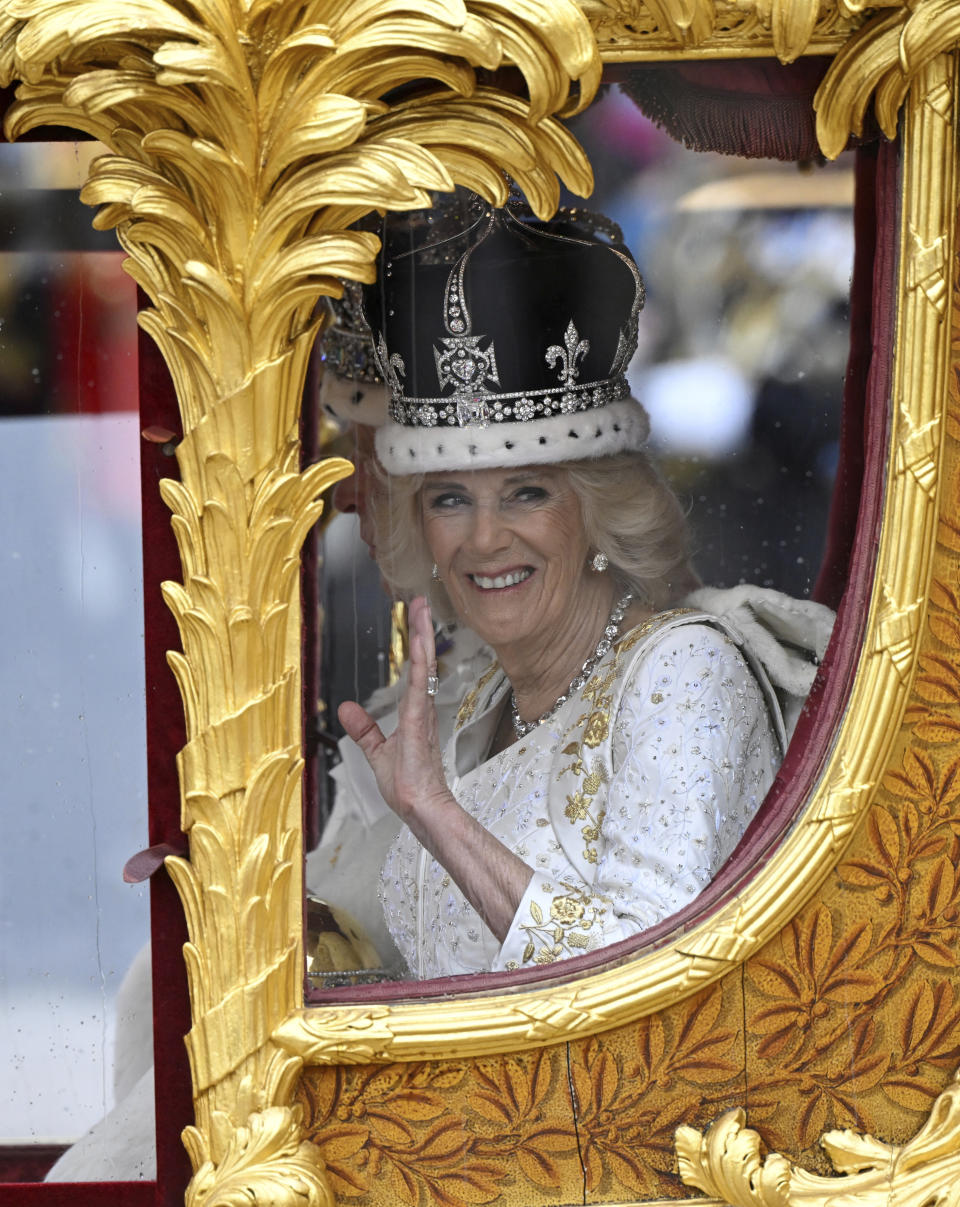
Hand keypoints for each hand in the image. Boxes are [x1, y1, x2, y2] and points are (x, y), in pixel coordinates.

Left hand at [338, 596, 449, 827]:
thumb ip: (363, 728)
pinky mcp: (419, 722)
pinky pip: (421, 686)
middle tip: (420, 602)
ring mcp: (423, 713)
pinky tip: (419, 645)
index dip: (418, 644)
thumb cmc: (407, 785)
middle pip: (424, 661)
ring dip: (423, 638)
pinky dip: (421, 664)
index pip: (418, 670)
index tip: (416, 619)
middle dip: (422, 630)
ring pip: (425, 666)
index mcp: (416, 712)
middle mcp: (423, 707)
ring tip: (421, 611)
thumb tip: (345, 707)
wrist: (419, 807)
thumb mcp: (376, 751)